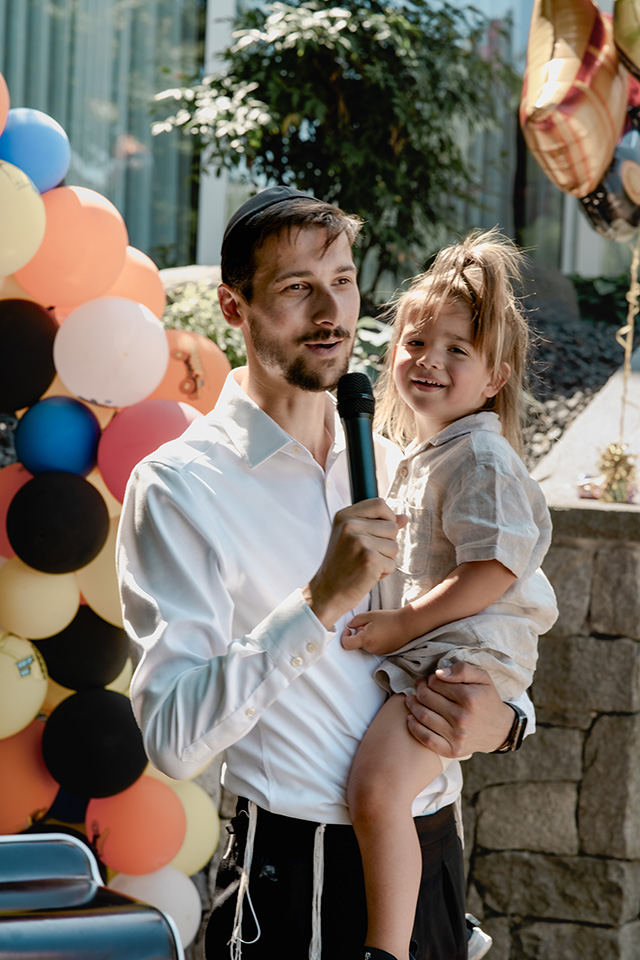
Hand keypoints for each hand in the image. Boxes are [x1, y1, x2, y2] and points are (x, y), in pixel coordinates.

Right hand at [303, 499, 406, 630]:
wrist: (327, 592)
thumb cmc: (342, 566)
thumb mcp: (353, 538)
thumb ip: (378, 525)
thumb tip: (404, 518)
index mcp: (344, 516)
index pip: (379, 504)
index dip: (388, 518)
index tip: (380, 533)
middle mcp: (350, 526)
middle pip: (391, 527)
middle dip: (386, 544)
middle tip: (366, 555)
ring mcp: (359, 542)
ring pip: (394, 546)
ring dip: (385, 560)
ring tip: (365, 566)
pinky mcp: (369, 559)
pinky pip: (392, 563)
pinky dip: (384, 573)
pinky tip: (366, 575)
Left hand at [341, 608, 407, 654]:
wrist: (407, 625)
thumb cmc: (389, 619)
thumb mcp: (370, 615)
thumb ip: (356, 620)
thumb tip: (350, 626)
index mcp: (365, 639)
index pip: (346, 644)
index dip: (344, 637)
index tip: (349, 630)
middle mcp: (371, 648)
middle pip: (357, 644)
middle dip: (358, 634)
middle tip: (367, 624)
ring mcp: (378, 652)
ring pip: (366, 645)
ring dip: (367, 637)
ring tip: (377, 627)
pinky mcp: (385, 652)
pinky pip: (374, 647)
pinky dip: (374, 641)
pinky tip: (383, 632)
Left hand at [404, 661, 514, 757]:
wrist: (500, 729)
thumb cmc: (487, 699)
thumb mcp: (482, 677)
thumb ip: (462, 669)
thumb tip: (439, 673)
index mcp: (469, 698)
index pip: (435, 683)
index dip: (430, 679)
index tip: (431, 679)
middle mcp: (462, 718)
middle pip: (426, 698)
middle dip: (419, 689)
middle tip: (419, 687)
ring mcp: (457, 736)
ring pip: (422, 716)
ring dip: (412, 705)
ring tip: (411, 699)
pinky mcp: (452, 750)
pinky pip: (425, 738)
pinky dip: (414, 727)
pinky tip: (411, 718)